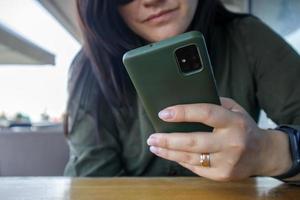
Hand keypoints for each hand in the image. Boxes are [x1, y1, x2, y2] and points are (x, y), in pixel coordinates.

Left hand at [147, 97, 291, 180]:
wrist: (263, 154)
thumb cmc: (243, 127)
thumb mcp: (234, 110)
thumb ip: (213, 104)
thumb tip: (183, 103)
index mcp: (234, 121)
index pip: (206, 113)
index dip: (183, 113)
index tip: (163, 113)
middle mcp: (232, 142)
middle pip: (193, 141)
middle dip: (168, 140)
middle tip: (151, 136)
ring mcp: (227, 161)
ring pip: (190, 157)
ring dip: (168, 152)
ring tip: (154, 146)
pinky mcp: (223, 175)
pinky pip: (195, 168)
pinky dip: (180, 160)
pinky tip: (170, 154)